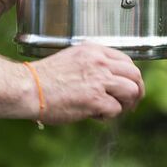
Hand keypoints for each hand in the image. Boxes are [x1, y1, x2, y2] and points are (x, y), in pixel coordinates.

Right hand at [29, 43, 144, 122]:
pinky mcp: (95, 99)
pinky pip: (116, 109)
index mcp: (94, 51)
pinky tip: (95, 115)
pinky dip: (108, 116)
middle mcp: (99, 62)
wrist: (29, 88)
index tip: (129, 86)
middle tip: (131, 103)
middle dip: (137, 91)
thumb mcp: (71, 59)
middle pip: (135, 75)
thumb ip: (92, 65)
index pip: (127, 60)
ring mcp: (99, 80)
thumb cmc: (45, 78)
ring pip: (131, 91)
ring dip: (126, 104)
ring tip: (114, 110)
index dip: (131, 76)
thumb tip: (110, 80)